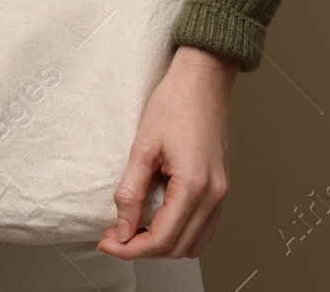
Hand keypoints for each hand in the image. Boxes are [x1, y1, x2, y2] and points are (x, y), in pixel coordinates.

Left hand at [97, 45, 238, 259]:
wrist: (202, 80)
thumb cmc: (174, 103)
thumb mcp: (143, 147)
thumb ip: (131, 192)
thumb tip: (122, 229)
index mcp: (194, 185)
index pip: (162, 239)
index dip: (130, 248)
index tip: (107, 242)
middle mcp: (214, 194)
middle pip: (178, 247)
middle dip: (143, 249)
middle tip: (114, 235)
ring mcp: (221, 192)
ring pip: (193, 243)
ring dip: (163, 244)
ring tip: (134, 229)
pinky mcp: (220, 186)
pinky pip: (204, 227)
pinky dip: (180, 232)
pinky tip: (158, 220)